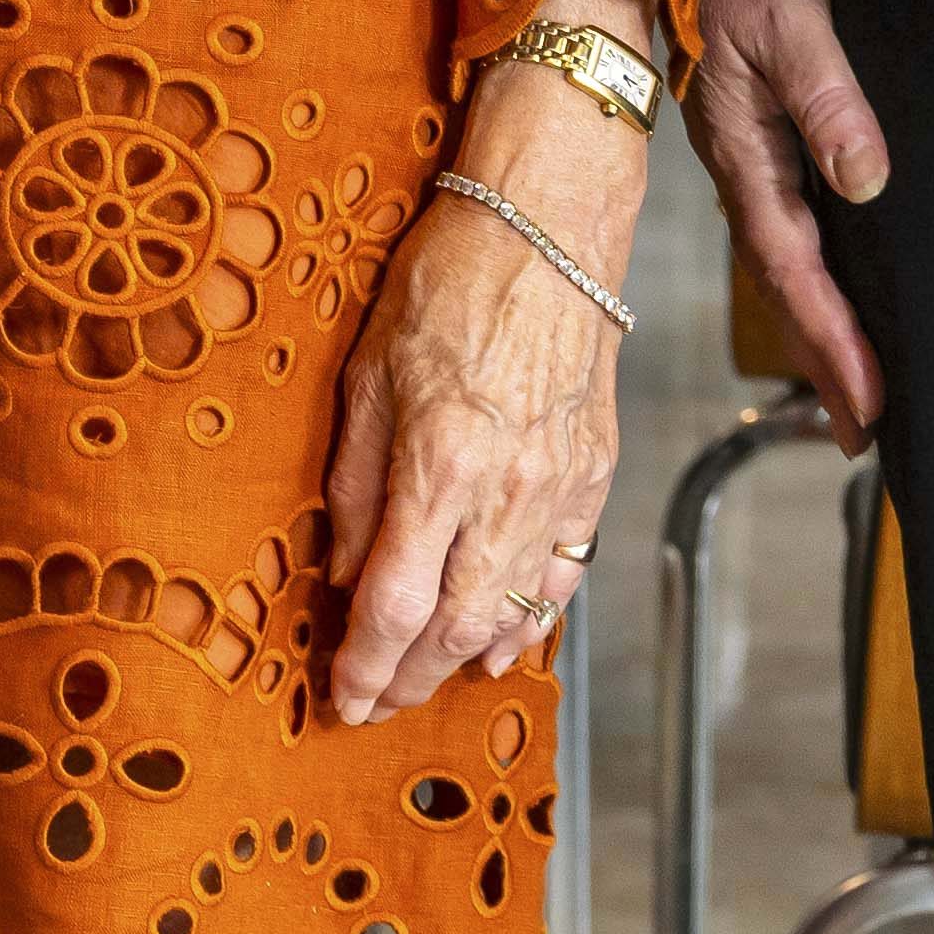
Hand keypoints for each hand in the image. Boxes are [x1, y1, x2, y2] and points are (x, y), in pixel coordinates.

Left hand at [321, 33, 650, 720]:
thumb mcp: (366, 372)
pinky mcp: (595, 478)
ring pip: (512, 613)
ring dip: (463, 660)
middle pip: (451, 628)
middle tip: (372, 705)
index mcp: (437, 465)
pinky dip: (531, 618)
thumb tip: (338, 566)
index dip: (363, 664)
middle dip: (407, 679)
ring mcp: (557, 491)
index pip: (391, 603)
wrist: (548, 229)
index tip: (340, 696)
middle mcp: (504, 494)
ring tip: (424, 683)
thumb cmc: (447, 281)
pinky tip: (504, 641)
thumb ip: (352, 479)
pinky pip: (564, 573)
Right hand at [680, 0, 889, 437]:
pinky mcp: (752, 125)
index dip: (833, 340)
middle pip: (782, 281)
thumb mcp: (788, 15)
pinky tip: (831, 284)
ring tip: (852, 386)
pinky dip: (808, 272)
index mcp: (741, 148)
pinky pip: (783, 222)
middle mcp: (738, 161)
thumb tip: (867, 181)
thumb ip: (827, 96)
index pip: (793, 265)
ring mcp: (740, 146)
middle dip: (822, 358)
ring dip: (816, 324)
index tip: (871, 408)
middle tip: (864, 435)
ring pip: (782, 257)